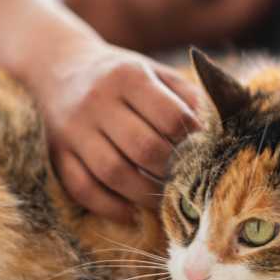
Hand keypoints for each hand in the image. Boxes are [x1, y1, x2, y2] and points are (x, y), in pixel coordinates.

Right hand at [27, 39, 201, 220]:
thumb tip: (224, 129)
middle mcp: (97, 101)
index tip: (203, 153)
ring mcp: (73, 129)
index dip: (193, 140)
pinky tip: (130, 212)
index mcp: (128, 76)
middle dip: (172, 171)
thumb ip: (188, 97)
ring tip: (163, 200)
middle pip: (144, 148)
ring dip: (144, 194)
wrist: (59, 66)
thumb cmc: (121, 76)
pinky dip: (109, 206)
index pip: (170, 117)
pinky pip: (82, 188)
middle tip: (186, 182)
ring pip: (113, 173)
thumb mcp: (155, 73)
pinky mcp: (56, 153)